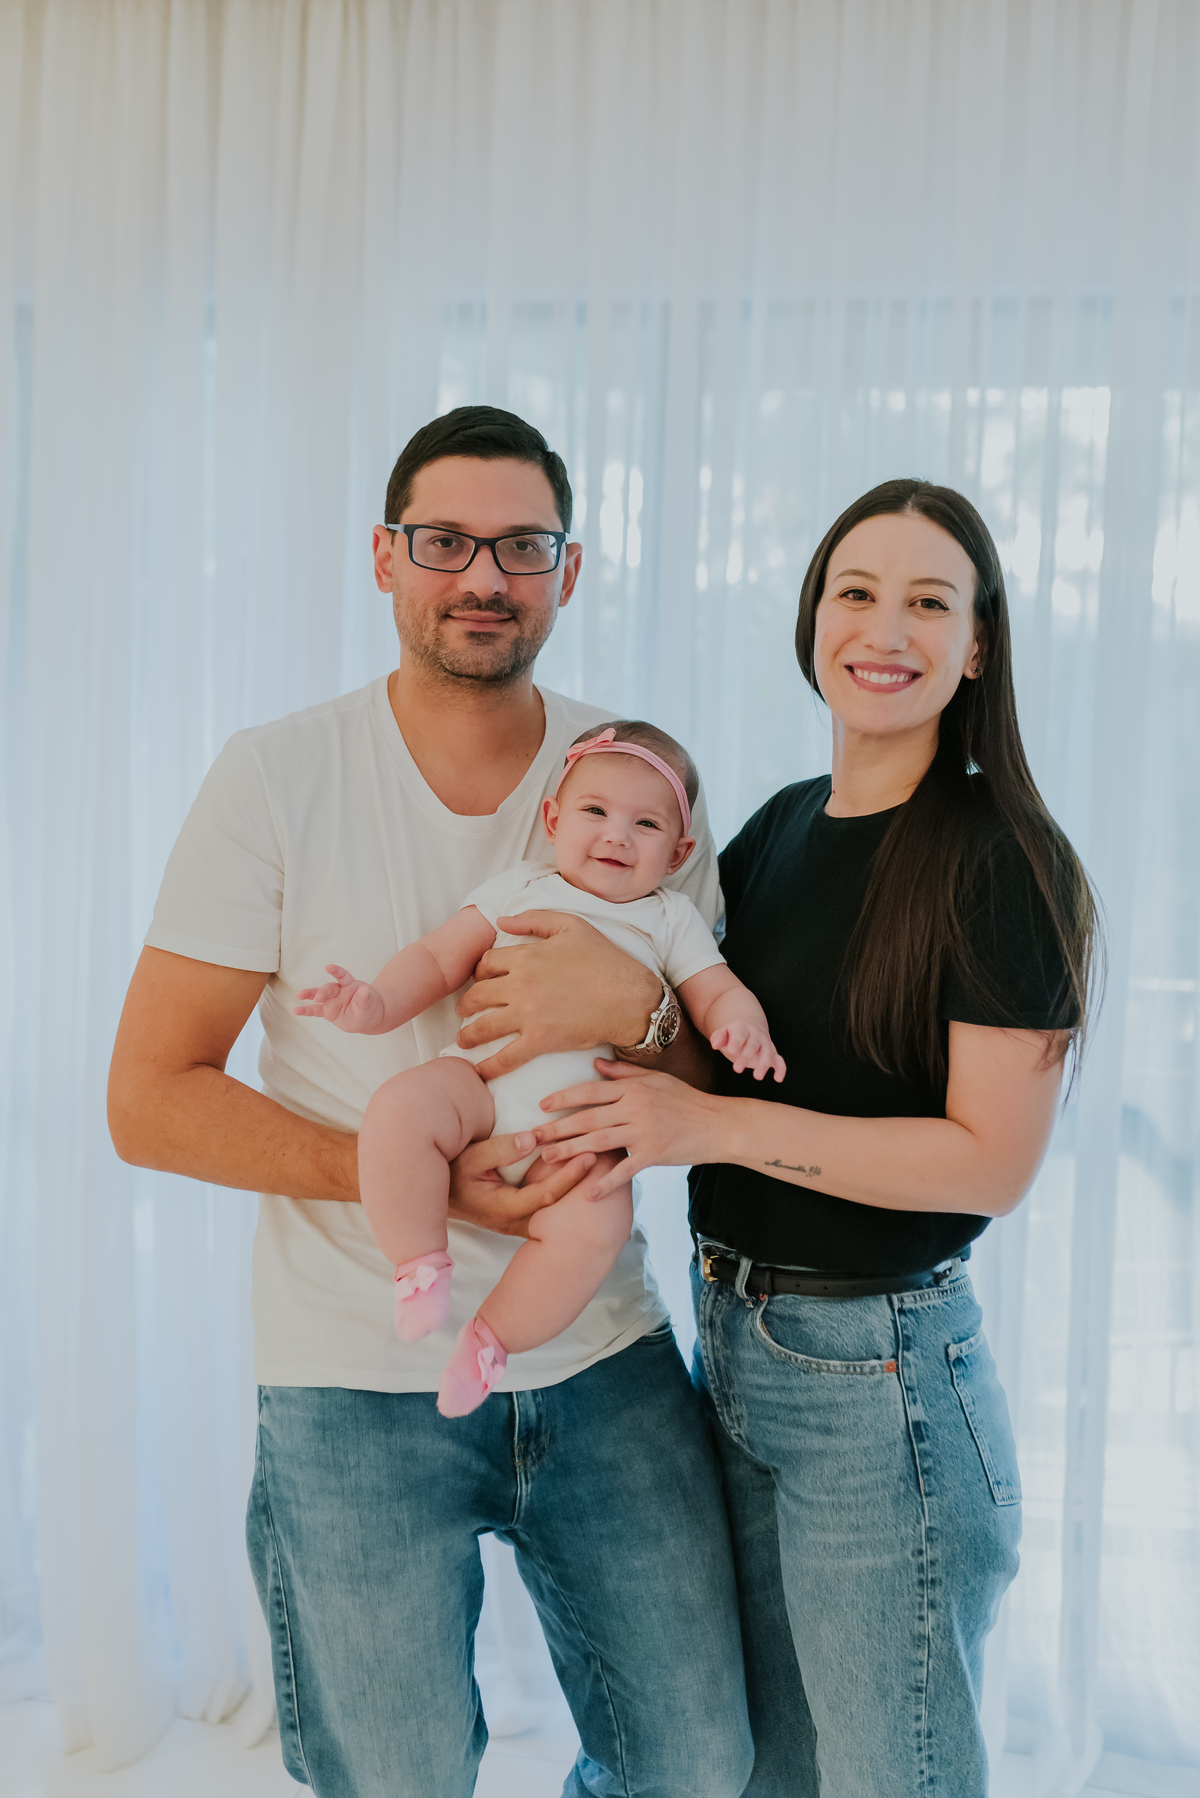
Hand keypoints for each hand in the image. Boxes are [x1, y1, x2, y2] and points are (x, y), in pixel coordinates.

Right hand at [294, 964, 385, 1032]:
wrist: (368, 1018)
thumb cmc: (370, 1006)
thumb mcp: (369, 1002)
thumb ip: (365, 997)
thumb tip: (365, 990)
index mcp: (350, 985)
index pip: (342, 976)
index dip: (336, 971)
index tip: (328, 967)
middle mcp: (339, 991)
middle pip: (328, 988)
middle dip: (322, 992)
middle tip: (318, 998)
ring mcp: (332, 1001)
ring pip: (318, 996)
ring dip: (309, 995)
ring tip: (299, 995)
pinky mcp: (328, 1011)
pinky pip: (315, 1010)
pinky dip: (306, 1010)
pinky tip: (296, 1010)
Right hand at [447, 1131, 608, 1237]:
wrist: (441, 1197)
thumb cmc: (454, 1173)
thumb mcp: (470, 1158)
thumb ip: (500, 1149)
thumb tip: (531, 1139)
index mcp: (506, 1209)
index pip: (547, 1195)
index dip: (569, 1175)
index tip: (590, 1154)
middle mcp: (519, 1222)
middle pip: (561, 1205)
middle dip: (586, 1182)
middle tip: (611, 1157)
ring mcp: (524, 1223)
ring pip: (560, 1210)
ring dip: (582, 1188)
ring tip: (609, 1163)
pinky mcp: (527, 1219)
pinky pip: (555, 1208)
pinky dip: (572, 1191)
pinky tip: (590, 1175)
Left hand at [454, 912, 661, 1079]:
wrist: (629, 998)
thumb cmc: (605, 960)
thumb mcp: (571, 926)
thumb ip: (534, 919)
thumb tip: (501, 920)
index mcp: (526, 956)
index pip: (486, 963)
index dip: (479, 971)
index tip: (480, 979)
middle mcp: (520, 985)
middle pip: (478, 995)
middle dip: (467, 1004)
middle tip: (464, 1010)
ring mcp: (528, 1015)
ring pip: (484, 1026)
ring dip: (468, 1035)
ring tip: (462, 1040)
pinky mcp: (539, 1041)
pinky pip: (506, 1057)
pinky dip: (489, 1067)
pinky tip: (479, 1071)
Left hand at [529, 1058, 729, 1200]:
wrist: (718, 1124)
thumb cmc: (687, 1100)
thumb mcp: (656, 1080)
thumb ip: (624, 1072)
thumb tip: (595, 1063)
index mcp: (633, 1089)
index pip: (590, 1092)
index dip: (564, 1099)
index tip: (542, 1106)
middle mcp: (635, 1108)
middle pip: (587, 1119)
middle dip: (557, 1128)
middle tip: (532, 1137)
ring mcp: (644, 1132)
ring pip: (598, 1142)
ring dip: (570, 1152)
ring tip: (547, 1159)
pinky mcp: (653, 1154)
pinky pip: (624, 1170)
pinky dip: (605, 1182)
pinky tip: (587, 1193)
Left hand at [711, 1021, 785, 1082]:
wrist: (750, 1030)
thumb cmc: (732, 1035)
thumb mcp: (724, 1034)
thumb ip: (718, 1038)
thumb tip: (714, 1045)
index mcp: (743, 1029)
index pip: (740, 1034)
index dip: (736, 1042)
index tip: (731, 1050)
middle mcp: (757, 1035)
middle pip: (752, 1045)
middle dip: (745, 1057)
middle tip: (736, 1069)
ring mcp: (766, 1045)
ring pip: (767, 1054)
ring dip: (763, 1065)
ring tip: (757, 1077)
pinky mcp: (773, 1054)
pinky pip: (779, 1061)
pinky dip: (781, 1069)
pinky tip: (778, 1079)